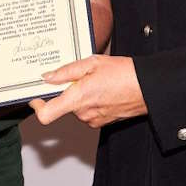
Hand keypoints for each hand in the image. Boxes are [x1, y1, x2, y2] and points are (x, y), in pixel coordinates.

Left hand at [29, 55, 146, 127]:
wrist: (148, 88)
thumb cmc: (125, 73)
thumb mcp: (92, 63)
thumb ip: (66, 71)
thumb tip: (47, 77)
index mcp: (78, 98)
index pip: (46, 114)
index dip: (37, 106)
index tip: (36, 95)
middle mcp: (83, 114)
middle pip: (61, 106)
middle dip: (64, 91)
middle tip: (77, 76)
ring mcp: (92, 120)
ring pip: (74, 108)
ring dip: (78, 95)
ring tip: (94, 80)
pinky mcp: (101, 122)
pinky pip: (86, 111)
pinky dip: (89, 101)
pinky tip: (101, 89)